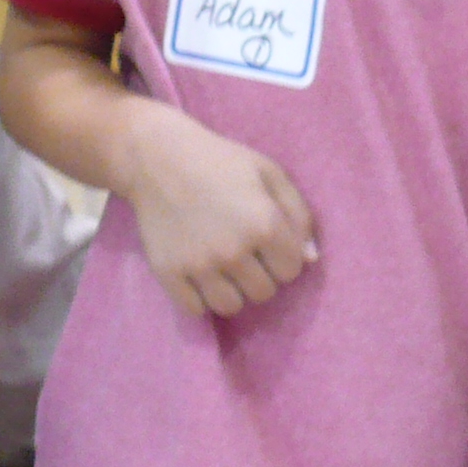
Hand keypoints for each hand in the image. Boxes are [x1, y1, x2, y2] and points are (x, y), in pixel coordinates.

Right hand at [119, 102, 316, 319]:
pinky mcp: (169, 273)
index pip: (291, 271)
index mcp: (264, 225)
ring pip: (231, 306)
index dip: (283, 257)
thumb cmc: (220, 161)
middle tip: (243, 252)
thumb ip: (298, 215)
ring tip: (223, 267)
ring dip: (233, 291)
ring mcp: (199, 265)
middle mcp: (233, 250)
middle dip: (259, 274)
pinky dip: (201, 298)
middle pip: (264, 293)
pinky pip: (196, 310)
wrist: (156, 157)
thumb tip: (310, 259)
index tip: (268, 243)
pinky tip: (200, 275)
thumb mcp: (269, 173)